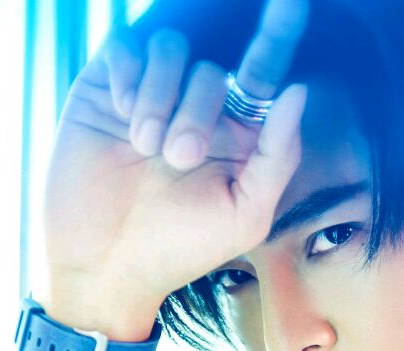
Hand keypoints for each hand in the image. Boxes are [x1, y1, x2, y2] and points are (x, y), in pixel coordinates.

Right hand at [41, 0, 308, 337]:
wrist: (106, 266)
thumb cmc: (180, 249)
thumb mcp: (244, 214)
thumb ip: (277, 156)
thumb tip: (297, 90)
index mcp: (236, 134)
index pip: (265, 68)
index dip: (280, 30)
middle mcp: (197, 108)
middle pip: (213, 66)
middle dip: (198, 108)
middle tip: (178, 157)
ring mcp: (151, 96)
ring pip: (171, 48)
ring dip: (161, 95)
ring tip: (146, 147)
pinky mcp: (106, 91)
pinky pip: (126, 47)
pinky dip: (130, 75)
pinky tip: (122, 115)